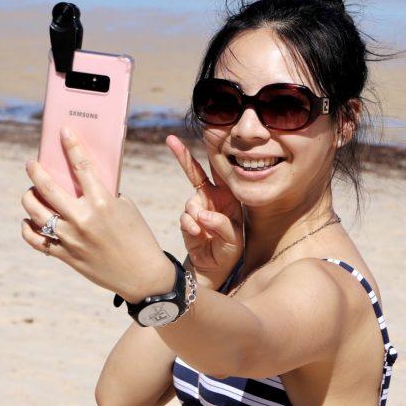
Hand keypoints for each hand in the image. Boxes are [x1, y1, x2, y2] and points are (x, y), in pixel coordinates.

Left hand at [20, 127, 173, 301]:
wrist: (143, 275)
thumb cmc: (138, 236)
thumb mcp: (126, 208)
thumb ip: (102, 194)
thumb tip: (79, 182)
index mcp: (102, 203)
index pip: (82, 166)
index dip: (71, 145)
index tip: (63, 131)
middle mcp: (82, 219)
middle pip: (47, 188)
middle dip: (36, 171)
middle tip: (32, 164)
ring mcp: (70, 239)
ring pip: (35, 211)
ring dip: (29, 197)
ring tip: (32, 192)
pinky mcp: (65, 255)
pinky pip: (35, 239)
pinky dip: (29, 227)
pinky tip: (31, 220)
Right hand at [165, 134, 242, 289]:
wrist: (213, 269)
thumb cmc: (229, 250)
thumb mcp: (234, 238)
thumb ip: (222, 225)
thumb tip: (202, 215)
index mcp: (227, 197)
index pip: (220, 172)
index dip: (213, 154)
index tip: (207, 136)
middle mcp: (210, 199)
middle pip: (194, 173)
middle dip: (182, 156)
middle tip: (171, 140)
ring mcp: (197, 210)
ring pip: (191, 203)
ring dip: (198, 216)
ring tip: (206, 231)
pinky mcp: (187, 222)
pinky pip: (186, 218)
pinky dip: (191, 226)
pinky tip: (199, 235)